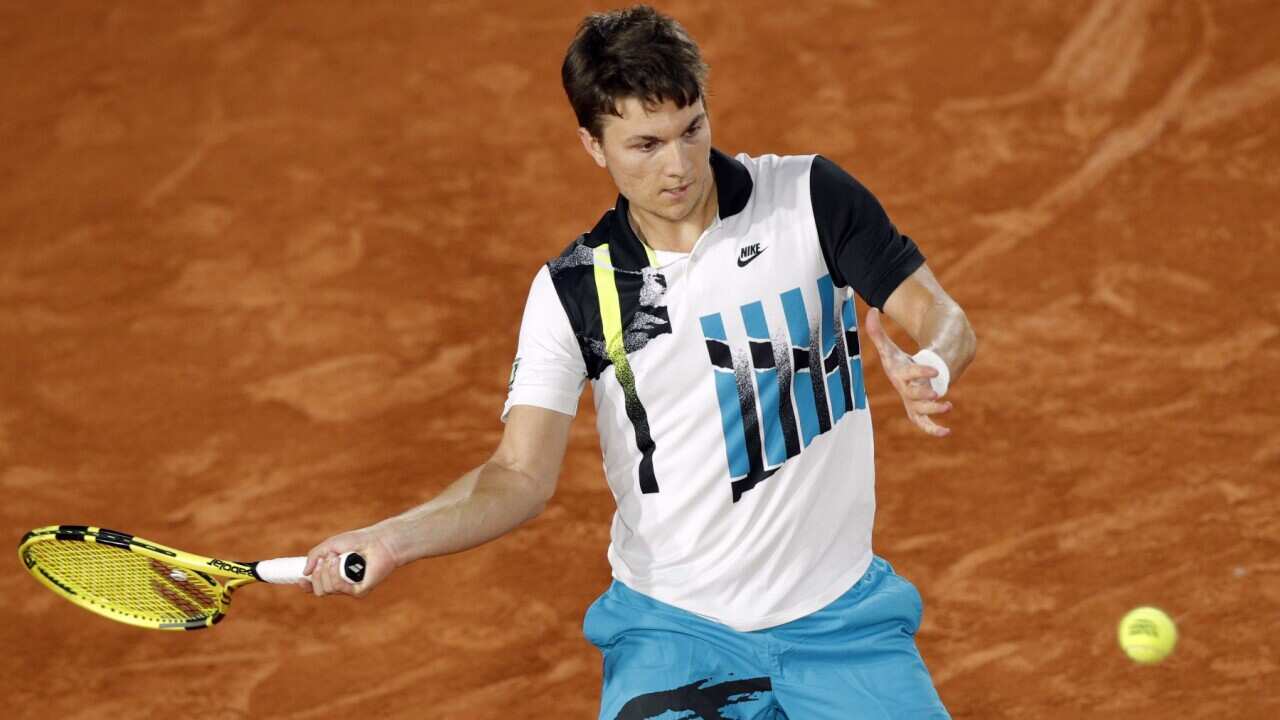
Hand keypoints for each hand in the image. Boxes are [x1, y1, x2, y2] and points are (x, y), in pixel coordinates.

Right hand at [301, 525, 398, 597]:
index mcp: (333, 575)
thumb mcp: (330, 545)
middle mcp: (341, 584)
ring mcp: (350, 589)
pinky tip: (339, 562)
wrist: (377, 541)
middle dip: (317, 575)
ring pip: (326, 590)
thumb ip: (314, 556)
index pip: (316, 587)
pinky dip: (335, 574)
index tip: (301, 579)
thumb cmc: (356, 541)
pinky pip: (340, 588)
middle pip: (319, 590)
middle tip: (325, 560)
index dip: (306, 586)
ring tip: (336, 557)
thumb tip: (304, 573)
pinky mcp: (359, 591)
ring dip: (326, 571)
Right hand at [864, 307, 951, 436]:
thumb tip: (870, 310)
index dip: (920, 373)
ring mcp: (913, 402)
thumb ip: (878, 332)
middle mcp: (905, 391)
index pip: (908, 374)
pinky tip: (947, 432)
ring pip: (920, 411)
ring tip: (948, 405)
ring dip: (934, 411)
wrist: (905, 376)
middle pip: (913, 395)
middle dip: (924, 396)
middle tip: (936, 394)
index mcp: (898, 375)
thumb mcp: (889, 348)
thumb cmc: (897, 362)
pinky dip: (934, 430)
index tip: (934, 371)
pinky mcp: (920, 412)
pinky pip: (924, 424)